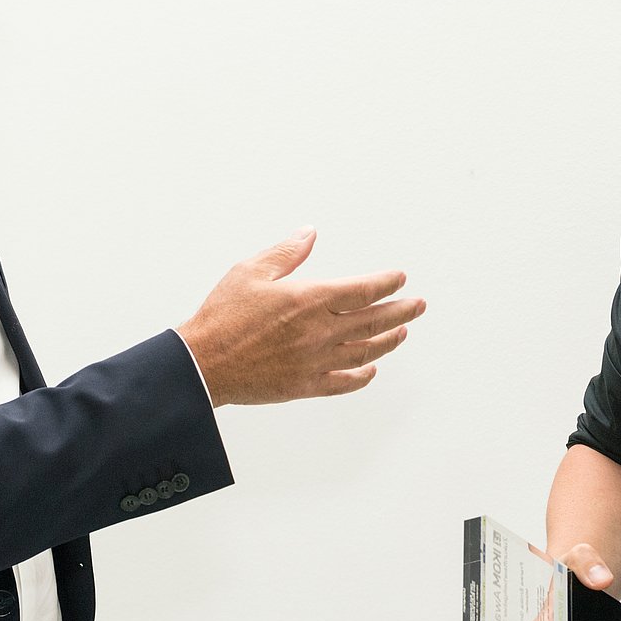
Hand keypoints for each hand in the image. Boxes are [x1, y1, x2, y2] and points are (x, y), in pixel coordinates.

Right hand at [176, 228, 424, 405]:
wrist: (201, 364)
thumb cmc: (222, 316)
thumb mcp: (250, 271)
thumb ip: (286, 253)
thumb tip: (309, 234)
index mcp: (309, 300)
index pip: (362, 290)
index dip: (386, 284)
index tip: (400, 279)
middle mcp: (319, 332)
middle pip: (374, 320)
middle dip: (401, 311)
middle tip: (418, 305)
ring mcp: (315, 361)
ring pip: (365, 351)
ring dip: (388, 341)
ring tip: (402, 332)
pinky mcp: (304, 386)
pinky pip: (343, 383)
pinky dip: (362, 376)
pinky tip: (371, 369)